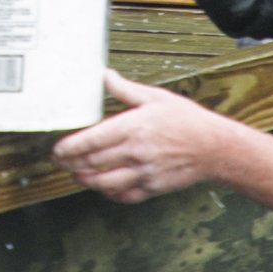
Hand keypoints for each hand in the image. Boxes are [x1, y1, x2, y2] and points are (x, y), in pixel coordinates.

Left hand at [54, 70, 246, 203]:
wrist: (215, 147)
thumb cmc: (187, 120)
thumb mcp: (156, 97)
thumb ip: (125, 90)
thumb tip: (104, 75)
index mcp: (134, 127)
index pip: (92, 141)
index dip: (69, 147)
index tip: (57, 149)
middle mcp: (136, 152)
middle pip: (93, 163)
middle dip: (71, 164)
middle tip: (59, 161)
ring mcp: (144, 173)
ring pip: (105, 183)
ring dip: (85, 180)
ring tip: (75, 174)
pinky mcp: (153, 187)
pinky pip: (124, 196)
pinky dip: (109, 194)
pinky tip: (102, 187)